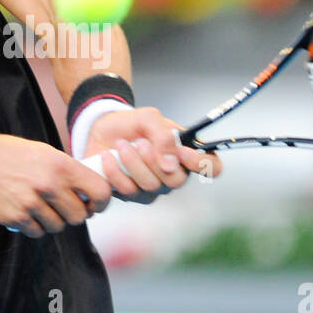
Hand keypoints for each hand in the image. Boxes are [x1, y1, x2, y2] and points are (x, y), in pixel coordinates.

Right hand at [0, 135, 112, 237]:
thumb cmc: (9, 156)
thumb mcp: (43, 152)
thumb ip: (67, 170)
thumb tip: (90, 190)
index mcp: (61, 165)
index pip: (100, 191)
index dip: (101, 202)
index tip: (94, 205)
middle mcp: (49, 184)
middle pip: (80, 216)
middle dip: (74, 214)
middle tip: (62, 207)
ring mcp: (32, 203)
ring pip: (59, 226)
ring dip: (52, 221)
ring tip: (40, 208)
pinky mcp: (17, 217)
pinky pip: (38, 232)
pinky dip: (34, 227)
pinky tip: (26, 213)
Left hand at [85, 107, 222, 204]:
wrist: (101, 130)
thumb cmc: (130, 124)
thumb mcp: (148, 118)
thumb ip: (164, 135)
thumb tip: (172, 162)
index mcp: (184, 153)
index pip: (211, 167)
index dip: (202, 164)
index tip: (182, 151)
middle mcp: (173, 174)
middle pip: (177, 181)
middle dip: (155, 161)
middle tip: (140, 142)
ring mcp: (153, 187)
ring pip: (150, 186)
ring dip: (133, 163)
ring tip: (121, 145)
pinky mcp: (132, 194)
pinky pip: (128, 191)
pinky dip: (116, 172)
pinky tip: (108, 157)